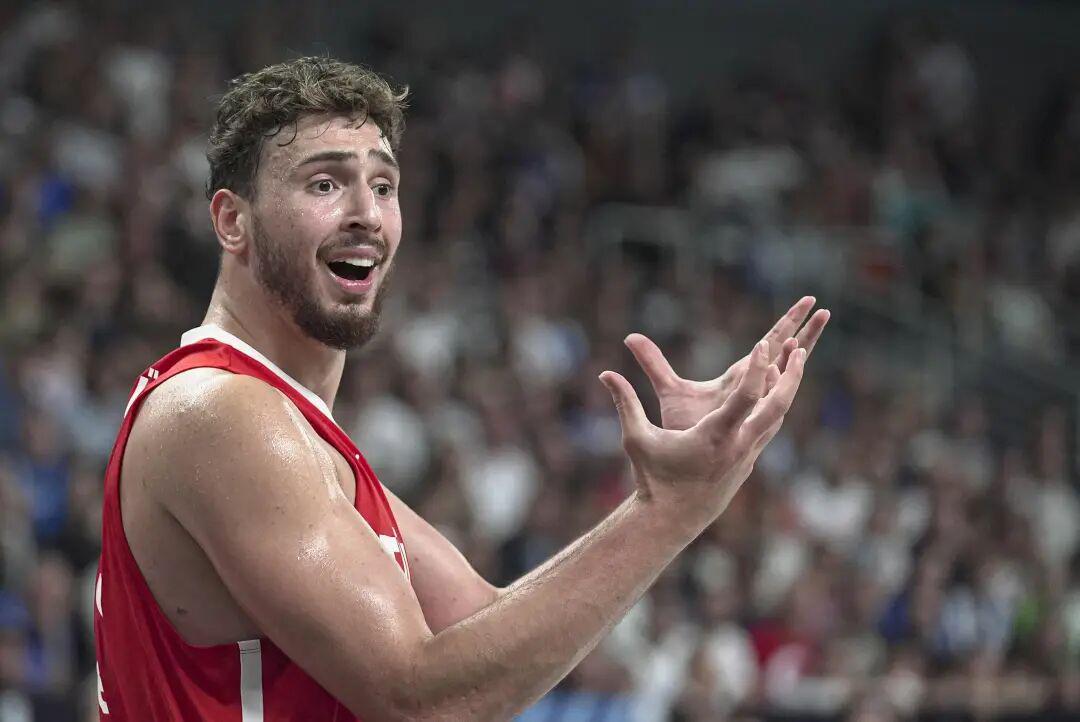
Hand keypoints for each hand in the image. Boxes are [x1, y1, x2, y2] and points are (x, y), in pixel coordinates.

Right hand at [599, 338, 808, 521]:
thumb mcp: (635, 439)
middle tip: (801, 347)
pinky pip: (770, 428)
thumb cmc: (653, 478)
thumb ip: (625, 403)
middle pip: (778, 406)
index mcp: (715, 436)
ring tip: (795, 361)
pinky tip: (776, 391)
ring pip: (779, 416)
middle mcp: (739, 445)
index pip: (745, 398)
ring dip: (788, 388)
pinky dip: (776, 405)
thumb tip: (604, 373)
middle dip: (792, 375)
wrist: (673, 519)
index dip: (757, 368)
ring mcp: (747, 455)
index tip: (763, 343)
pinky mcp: (748, 461)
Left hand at [623, 296, 828, 430]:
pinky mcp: (749, 426)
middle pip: (781, 354)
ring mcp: (753, 408)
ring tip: (804, 338)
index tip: (808, 301)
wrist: (678, 466)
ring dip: (794, 357)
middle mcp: (750, 390)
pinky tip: (777, 370)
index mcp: (739, 378)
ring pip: (779, 379)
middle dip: (803, 331)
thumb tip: (629, 336)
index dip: (789, 321)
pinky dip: (771, 386)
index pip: (769, 343)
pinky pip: (765, 403)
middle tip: (822, 308)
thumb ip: (653, 362)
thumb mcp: (670, 390)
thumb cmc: (679, 428)